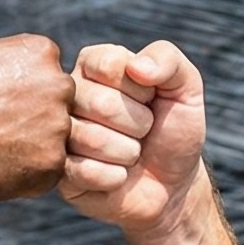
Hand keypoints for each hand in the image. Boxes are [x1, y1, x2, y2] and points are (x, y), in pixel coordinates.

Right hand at [0, 36, 71, 202]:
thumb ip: (10, 57)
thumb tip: (26, 63)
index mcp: (41, 52)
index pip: (50, 74)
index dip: (23, 93)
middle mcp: (58, 85)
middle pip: (59, 105)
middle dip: (35, 118)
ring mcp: (58, 128)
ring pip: (56, 140)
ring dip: (32, 147)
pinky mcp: (51, 166)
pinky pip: (49, 171)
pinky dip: (27, 175)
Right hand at [60, 41, 207, 235]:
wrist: (173, 184)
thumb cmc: (174, 129)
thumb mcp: (185, 87)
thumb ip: (168, 59)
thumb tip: (136, 66)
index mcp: (93, 64)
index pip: (109, 65)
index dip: (140, 88)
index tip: (150, 99)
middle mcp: (70, 95)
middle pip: (100, 103)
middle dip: (138, 123)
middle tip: (144, 130)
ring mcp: (60, 133)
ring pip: (90, 139)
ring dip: (127, 152)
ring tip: (132, 153)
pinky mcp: (58, 171)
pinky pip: (83, 171)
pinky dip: (114, 177)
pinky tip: (119, 175)